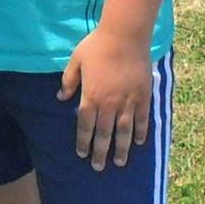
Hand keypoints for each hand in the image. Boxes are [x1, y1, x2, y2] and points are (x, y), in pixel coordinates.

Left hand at [57, 25, 153, 171]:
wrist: (124, 36)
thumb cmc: (97, 46)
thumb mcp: (76, 60)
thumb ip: (69, 80)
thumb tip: (60, 98)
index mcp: (91, 97)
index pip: (85, 126)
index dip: (83, 142)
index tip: (82, 154)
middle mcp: (109, 104)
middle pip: (104, 134)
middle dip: (100, 152)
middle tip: (98, 167)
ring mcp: (128, 102)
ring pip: (124, 132)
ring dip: (121, 149)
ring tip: (119, 163)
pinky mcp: (143, 97)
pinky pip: (142, 120)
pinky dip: (141, 132)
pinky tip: (139, 143)